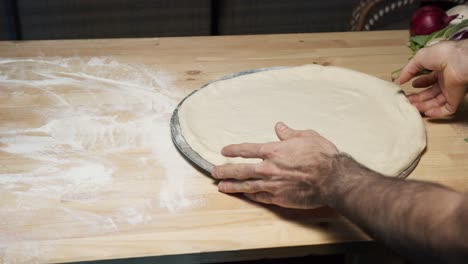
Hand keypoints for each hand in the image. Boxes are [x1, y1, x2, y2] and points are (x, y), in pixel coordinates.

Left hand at [211, 122, 337, 208]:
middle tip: (214, 172)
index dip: (234, 150)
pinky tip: (245, 196)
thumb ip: (289, 133)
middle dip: (225, 171)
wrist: (333, 179)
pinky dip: (251, 196)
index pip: (247, 149)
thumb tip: (279, 126)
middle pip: (241, 170)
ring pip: (247, 186)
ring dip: (232, 186)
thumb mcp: (306, 136)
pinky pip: (261, 198)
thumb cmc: (322, 156)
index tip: (224, 151)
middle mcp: (269, 168)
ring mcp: (273, 185)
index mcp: (274, 151)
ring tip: (221, 187)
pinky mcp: (280, 198)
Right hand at [395, 40, 467, 116]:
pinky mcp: (455, 99)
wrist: (458, 61)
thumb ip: (407, 70)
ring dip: (423, 105)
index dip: (419, 83)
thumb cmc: (441, 54)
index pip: (429, 80)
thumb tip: (397, 81)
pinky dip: (436, 113)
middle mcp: (446, 80)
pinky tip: (426, 113)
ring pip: (435, 102)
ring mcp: (451, 90)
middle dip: (417, 97)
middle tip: (406, 100)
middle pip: (430, 93)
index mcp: (440, 69)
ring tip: (411, 106)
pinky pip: (447, 109)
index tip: (408, 86)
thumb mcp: (419, 58)